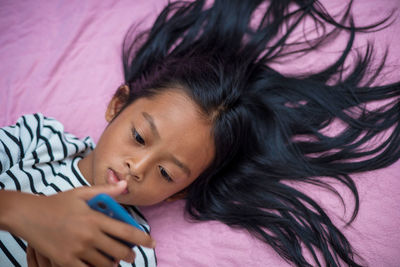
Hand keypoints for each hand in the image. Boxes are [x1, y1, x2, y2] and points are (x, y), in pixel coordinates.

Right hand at [11, 181, 154, 266]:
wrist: (29, 215)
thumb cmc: (58, 202)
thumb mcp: (82, 192)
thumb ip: (106, 191)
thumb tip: (126, 185)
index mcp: (96, 219)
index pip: (127, 231)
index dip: (143, 239)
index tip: (152, 243)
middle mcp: (89, 236)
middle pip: (120, 251)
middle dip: (130, 255)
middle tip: (132, 256)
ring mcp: (77, 250)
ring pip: (105, 264)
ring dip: (113, 264)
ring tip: (115, 261)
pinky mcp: (65, 261)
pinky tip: (98, 266)